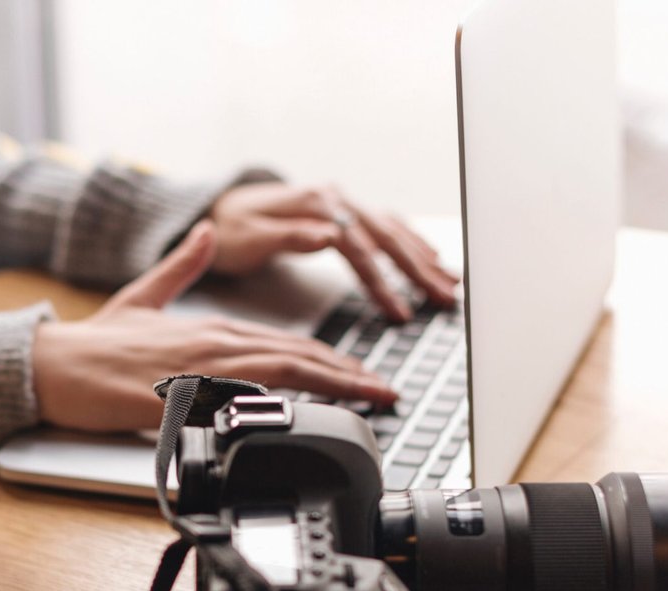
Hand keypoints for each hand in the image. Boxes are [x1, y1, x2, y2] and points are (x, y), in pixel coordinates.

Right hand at [33, 222, 397, 431]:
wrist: (55, 366)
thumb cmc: (94, 345)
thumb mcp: (144, 296)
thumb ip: (182, 268)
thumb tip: (208, 232)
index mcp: (211, 328)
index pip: (286, 344)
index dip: (331, 358)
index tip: (363, 372)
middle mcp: (216, 346)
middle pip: (299, 358)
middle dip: (350, 375)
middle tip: (387, 391)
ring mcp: (204, 373)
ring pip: (285, 375)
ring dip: (334, 387)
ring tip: (370, 400)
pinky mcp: (188, 399)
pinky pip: (248, 402)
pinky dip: (288, 406)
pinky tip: (313, 415)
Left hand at [208, 181, 459, 320]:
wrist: (218, 208)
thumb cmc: (231, 229)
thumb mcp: (251, 236)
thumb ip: (290, 237)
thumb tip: (329, 234)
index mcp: (315, 205)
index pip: (358, 248)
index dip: (382, 282)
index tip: (400, 313)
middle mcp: (335, 199)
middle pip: (386, 236)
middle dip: (418, 271)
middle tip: (444, 299)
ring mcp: (343, 203)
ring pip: (392, 229)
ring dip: (422, 258)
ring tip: (449, 284)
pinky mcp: (344, 211)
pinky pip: (386, 226)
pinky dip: (411, 242)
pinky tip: (431, 257)